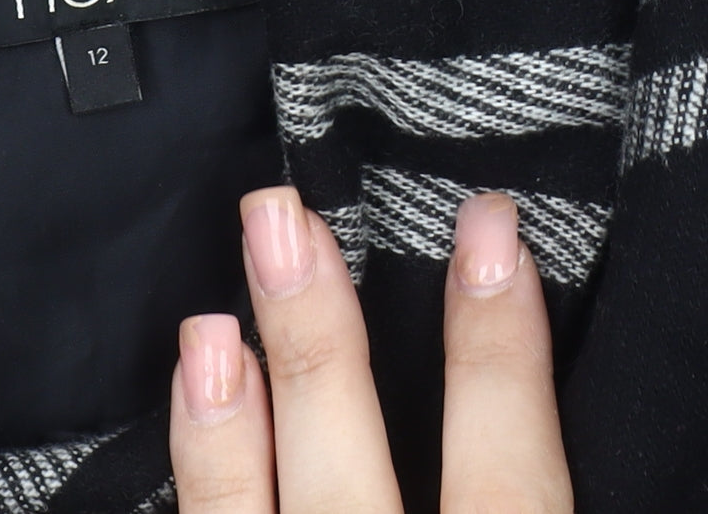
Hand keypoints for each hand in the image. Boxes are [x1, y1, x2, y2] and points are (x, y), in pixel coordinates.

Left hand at [169, 186, 572, 511]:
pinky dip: (197, 469)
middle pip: (345, 480)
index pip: (510, 482)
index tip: (489, 229)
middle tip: (282, 220)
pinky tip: (190, 393)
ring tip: (211, 323)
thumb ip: (516, 487)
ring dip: (227, 422)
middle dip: (315, 348)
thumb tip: (518, 400)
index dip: (500, 357)